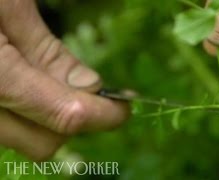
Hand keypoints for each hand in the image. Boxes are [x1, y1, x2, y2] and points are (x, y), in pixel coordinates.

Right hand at [0, 0, 128, 160]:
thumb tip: (91, 87)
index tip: (124, 106)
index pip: (65, 115)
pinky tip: (27, 85)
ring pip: (24, 142)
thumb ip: (48, 53)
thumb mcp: (7, 6)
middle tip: (92, 93)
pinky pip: (3, 130)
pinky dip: (25, 115)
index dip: (104, 114)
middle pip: (45, 142)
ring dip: (50, 119)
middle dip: (77, 120)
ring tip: (52, 82)